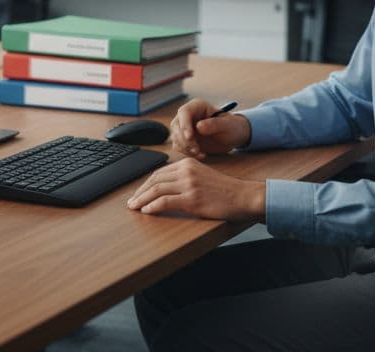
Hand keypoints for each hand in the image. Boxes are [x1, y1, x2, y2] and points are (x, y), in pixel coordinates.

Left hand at [127, 158, 265, 220]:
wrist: (243, 196)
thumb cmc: (225, 190)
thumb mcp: (202, 175)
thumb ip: (185, 178)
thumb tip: (165, 189)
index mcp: (187, 163)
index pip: (159, 173)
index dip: (145, 184)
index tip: (138, 193)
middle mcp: (186, 171)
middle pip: (154, 180)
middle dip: (140, 192)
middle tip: (131, 202)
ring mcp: (189, 184)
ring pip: (156, 190)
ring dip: (142, 200)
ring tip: (134, 207)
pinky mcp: (192, 199)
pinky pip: (165, 202)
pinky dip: (153, 206)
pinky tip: (146, 211)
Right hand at [170, 99, 250, 158]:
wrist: (232, 137)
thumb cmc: (232, 127)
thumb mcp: (228, 125)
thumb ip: (215, 124)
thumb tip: (199, 126)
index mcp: (197, 106)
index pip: (184, 112)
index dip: (184, 125)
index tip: (190, 137)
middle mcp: (187, 115)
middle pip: (176, 126)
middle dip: (185, 140)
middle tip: (197, 150)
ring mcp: (184, 127)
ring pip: (175, 137)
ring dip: (185, 148)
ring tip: (200, 153)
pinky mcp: (184, 139)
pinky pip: (179, 146)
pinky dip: (187, 153)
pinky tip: (200, 155)